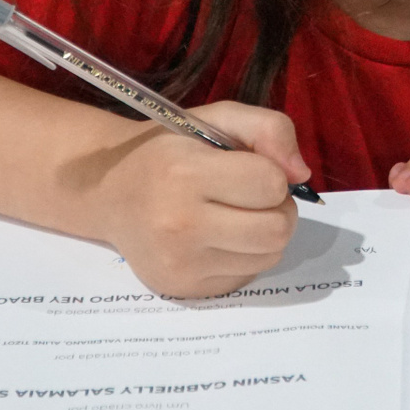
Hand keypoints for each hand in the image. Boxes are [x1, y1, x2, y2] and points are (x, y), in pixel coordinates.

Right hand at [70, 101, 310, 299]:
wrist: (107, 192)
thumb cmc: (166, 151)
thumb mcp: (215, 120)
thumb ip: (268, 129)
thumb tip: (301, 173)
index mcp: (185, 173)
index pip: (270, 184)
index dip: (271, 173)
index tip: (249, 168)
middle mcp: (179, 224)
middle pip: (276, 230)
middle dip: (278, 208)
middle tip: (254, 196)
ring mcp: (180, 263)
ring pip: (268, 256)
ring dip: (265, 234)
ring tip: (237, 215)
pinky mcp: (182, 289)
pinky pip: (246, 276)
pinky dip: (244, 256)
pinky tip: (218, 238)